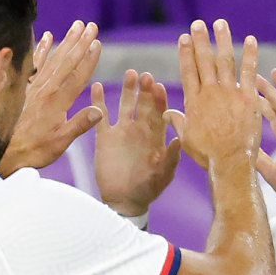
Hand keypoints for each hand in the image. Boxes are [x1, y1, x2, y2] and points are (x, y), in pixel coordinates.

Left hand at [0, 21, 103, 176]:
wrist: (2, 152)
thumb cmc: (33, 150)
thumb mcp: (60, 143)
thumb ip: (79, 125)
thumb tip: (98, 111)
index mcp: (57, 102)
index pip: (78, 76)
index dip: (89, 59)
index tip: (97, 43)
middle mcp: (46, 90)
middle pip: (67, 61)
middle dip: (81, 43)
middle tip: (91, 26)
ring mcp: (33, 87)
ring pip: (53, 58)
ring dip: (66, 41)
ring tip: (77, 25)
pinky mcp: (22, 88)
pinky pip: (33, 64)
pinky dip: (41, 49)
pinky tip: (47, 36)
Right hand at [92, 70, 181, 216]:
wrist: (125, 200)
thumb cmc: (148, 189)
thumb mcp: (163, 175)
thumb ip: (171, 158)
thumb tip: (180, 140)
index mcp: (155, 136)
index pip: (159, 112)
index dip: (159, 99)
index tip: (159, 86)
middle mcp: (139, 129)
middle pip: (142, 103)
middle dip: (145, 90)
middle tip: (146, 75)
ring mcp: (121, 131)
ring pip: (124, 104)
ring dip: (127, 89)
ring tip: (130, 74)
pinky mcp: (104, 137)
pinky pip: (101, 116)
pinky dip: (98, 102)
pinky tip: (96, 86)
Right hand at [164, 19, 259, 170]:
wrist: (230, 162)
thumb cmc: (207, 154)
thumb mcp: (187, 139)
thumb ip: (178, 122)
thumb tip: (166, 114)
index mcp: (194, 101)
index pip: (188, 71)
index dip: (186, 53)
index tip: (184, 37)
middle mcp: (210, 92)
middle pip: (204, 61)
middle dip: (200, 40)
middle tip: (198, 23)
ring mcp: (230, 93)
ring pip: (225, 60)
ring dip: (223, 40)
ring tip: (220, 24)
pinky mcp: (248, 97)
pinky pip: (249, 71)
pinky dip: (250, 55)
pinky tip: (251, 40)